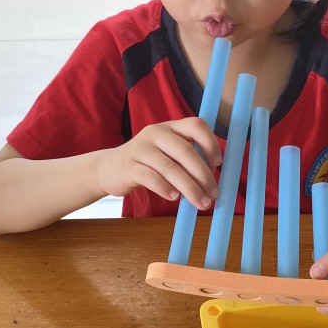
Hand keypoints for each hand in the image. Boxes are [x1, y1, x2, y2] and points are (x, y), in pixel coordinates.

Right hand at [97, 117, 221, 208]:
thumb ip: (187, 159)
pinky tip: (175, 198)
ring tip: (200, 202)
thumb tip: (212, 178)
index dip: (211, 143)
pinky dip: (166, 188)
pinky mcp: (129, 167)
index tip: (218, 164)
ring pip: (170, 167)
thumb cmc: (146, 162)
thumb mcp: (166, 152)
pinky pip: (151, 178)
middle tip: (213, 194)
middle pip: (185, 151)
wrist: (109, 168)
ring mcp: (140, 149)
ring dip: (189, 187)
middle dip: (203, 174)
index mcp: (170, 127)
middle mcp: (155, 133)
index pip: (195, 125)